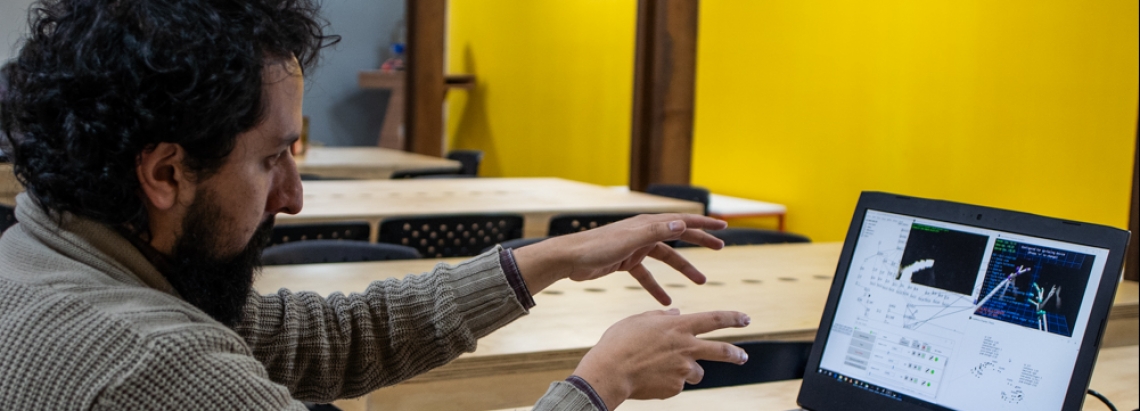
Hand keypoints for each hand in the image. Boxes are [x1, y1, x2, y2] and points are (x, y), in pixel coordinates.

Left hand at [512, 214, 727, 304]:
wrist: (569, 259)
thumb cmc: (596, 247)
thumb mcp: (629, 240)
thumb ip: (655, 232)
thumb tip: (681, 223)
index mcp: (646, 223)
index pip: (681, 221)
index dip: (703, 223)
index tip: (724, 226)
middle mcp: (643, 232)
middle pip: (678, 236)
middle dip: (700, 241)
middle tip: (721, 247)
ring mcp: (634, 247)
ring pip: (665, 258)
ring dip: (682, 269)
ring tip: (701, 281)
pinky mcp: (625, 262)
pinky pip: (646, 275)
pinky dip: (656, 287)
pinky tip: (666, 302)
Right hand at [571, 309, 750, 408]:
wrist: (610, 372)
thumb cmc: (620, 342)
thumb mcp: (639, 320)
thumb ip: (661, 316)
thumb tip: (676, 312)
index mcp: (680, 327)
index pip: (715, 319)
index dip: (733, 318)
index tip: (745, 319)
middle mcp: (687, 348)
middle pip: (722, 351)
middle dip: (736, 354)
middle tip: (743, 356)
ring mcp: (683, 370)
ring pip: (696, 373)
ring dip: (686, 371)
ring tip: (661, 369)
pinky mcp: (676, 388)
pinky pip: (677, 385)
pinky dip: (667, 382)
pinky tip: (650, 378)